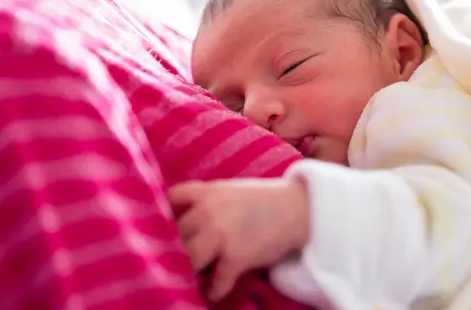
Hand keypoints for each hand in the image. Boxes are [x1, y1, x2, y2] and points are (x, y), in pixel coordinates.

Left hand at [168, 178, 308, 301]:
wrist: (299, 209)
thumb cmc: (265, 201)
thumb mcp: (231, 190)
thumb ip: (207, 200)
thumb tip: (184, 221)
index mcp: (208, 192)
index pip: (170, 199)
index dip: (163, 216)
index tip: (163, 229)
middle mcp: (209, 211)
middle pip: (176, 235)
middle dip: (174, 250)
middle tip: (174, 262)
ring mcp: (222, 234)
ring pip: (189, 259)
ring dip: (189, 271)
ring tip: (191, 278)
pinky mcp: (236, 256)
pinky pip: (216, 281)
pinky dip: (214, 288)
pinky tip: (215, 289)